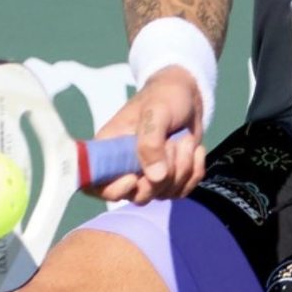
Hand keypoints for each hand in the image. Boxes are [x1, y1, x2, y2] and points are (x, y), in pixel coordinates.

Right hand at [93, 68, 206, 203]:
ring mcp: (148, 176)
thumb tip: (155, 177)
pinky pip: (182, 191)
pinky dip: (194, 172)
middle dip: (162, 175)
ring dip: (182, 168)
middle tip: (173, 144)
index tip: (134, 178)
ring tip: (185, 140)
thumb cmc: (164, 97)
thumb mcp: (156, 111)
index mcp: (109, 149)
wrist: (188, 96)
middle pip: (137, 195)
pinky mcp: (169, 179)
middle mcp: (125, 168)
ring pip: (162, 194)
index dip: (112, 190)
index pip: (96, 184)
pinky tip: (195, 149)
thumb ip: (151, 142)